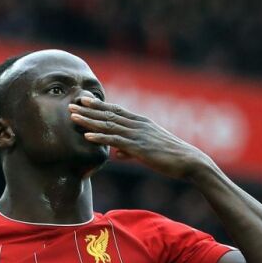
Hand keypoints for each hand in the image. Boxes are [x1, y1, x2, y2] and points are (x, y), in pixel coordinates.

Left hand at [69, 97, 214, 179]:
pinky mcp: (139, 148)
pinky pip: (116, 141)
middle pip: (109, 114)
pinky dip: (100, 138)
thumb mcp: (148, 151)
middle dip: (88, 110)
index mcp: (141, 123)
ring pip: (109, 125)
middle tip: (71, 104)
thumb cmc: (171, 158)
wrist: (190, 162)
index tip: (84, 100)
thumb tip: (117, 153)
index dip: (99, 105)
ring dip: (89, 121)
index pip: (116, 110)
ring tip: (72, 117)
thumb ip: (130, 150)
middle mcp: (138, 125)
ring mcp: (138, 135)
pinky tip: (87, 136)